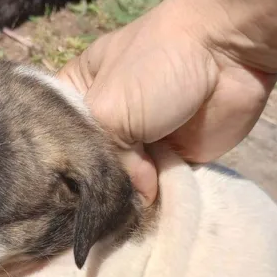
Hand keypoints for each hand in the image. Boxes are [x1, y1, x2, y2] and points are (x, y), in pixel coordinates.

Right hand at [58, 0, 276, 204]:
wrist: (229, 53)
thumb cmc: (156, 66)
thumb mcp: (107, 107)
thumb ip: (102, 159)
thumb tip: (131, 198)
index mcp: (79, 95)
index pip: (53, 140)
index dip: (51, 169)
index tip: (47, 199)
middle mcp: (106, 122)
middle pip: (89, 169)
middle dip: (92, 191)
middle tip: (84, 218)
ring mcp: (142, 143)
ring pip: (124, 185)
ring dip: (125, 203)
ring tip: (117, 223)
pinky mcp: (175, 159)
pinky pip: (159, 191)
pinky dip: (156, 203)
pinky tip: (148, 217)